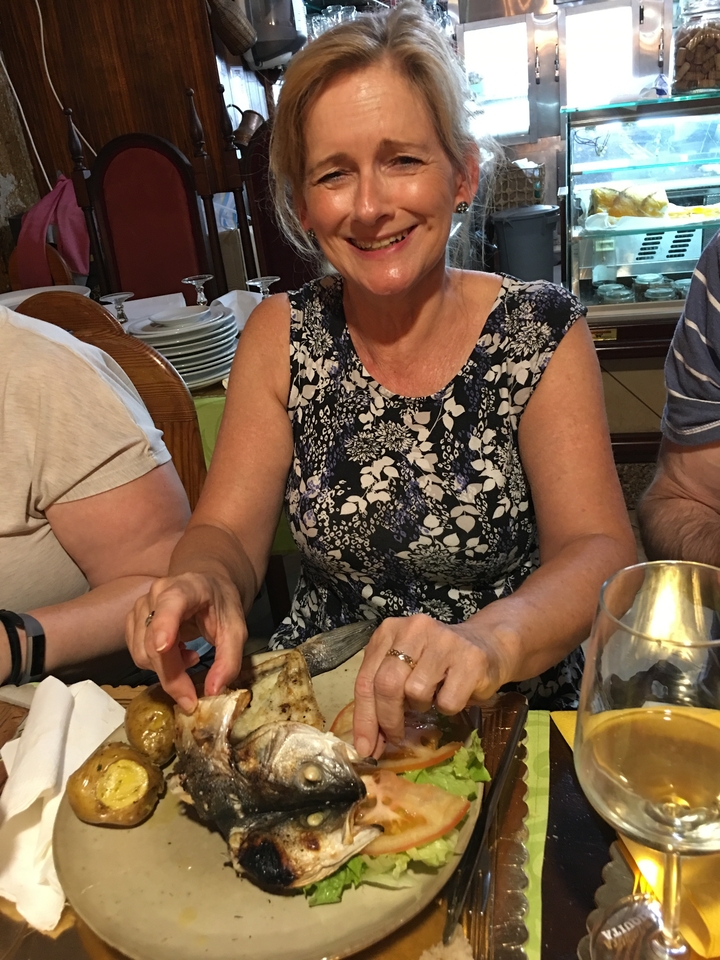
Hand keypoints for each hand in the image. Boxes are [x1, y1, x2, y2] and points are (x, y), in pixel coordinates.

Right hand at [125, 572, 247, 711]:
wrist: (208, 587)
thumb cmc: (221, 605)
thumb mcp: (236, 630)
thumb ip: (229, 659)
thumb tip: (213, 691)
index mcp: (186, 588)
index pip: (171, 603)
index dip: (164, 626)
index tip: (164, 647)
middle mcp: (156, 594)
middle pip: (153, 642)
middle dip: (172, 675)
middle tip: (193, 695)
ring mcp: (140, 607)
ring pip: (141, 653)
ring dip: (166, 669)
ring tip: (190, 656)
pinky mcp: (132, 622)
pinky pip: (138, 654)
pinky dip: (157, 664)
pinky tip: (177, 653)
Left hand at [352, 614, 504, 757]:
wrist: (486, 645)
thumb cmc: (437, 663)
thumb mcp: (404, 669)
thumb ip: (382, 696)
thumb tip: (367, 744)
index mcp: (389, 631)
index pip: (366, 679)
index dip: (364, 718)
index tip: (365, 748)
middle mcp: (413, 629)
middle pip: (387, 685)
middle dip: (388, 720)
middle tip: (394, 738)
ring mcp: (443, 641)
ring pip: (416, 692)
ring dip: (423, 706)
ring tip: (434, 695)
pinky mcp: (470, 658)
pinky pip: (447, 701)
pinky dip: (448, 707)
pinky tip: (454, 691)